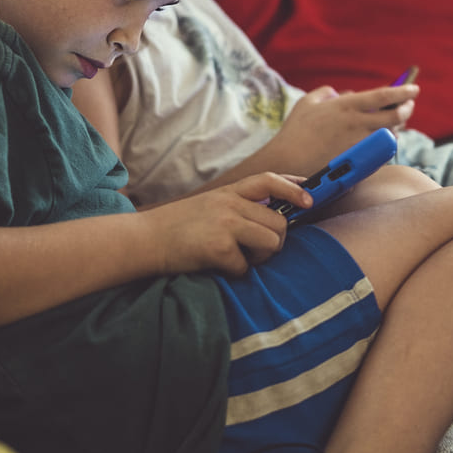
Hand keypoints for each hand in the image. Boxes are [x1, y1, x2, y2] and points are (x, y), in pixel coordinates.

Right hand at [137, 172, 308, 277]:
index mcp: (228, 192)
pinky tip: (217, 266)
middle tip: (255, 250)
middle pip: (279, 222)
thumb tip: (273, 220)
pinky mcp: (219, 247)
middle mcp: (230, 204)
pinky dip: (234, 272)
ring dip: (260, 257)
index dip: (294, 188)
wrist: (143, 239)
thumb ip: (237, 207)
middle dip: (275, 240)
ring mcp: (225, 224)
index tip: (310, 199)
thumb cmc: (177, 228)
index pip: (269, 181)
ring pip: (271, 242)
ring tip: (238, 258)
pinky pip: (245, 266)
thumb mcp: (209, 205)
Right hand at [267, 83, 418, 174]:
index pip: (383, 96)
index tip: (414, 89)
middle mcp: (357, 124)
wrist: (287, 163)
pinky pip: (379, 152)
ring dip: (395, 128)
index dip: (402, 92)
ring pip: (389, 135)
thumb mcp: (307, 104)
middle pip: (395, 117)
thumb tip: (341, 92)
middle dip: (407, 110)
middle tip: (409, 106)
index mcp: (346, 106)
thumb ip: (326, 93)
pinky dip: (382, 145)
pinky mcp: (358, 162)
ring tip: (394, 122)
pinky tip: (379, 141)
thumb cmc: (295, 132)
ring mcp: (360, 144)